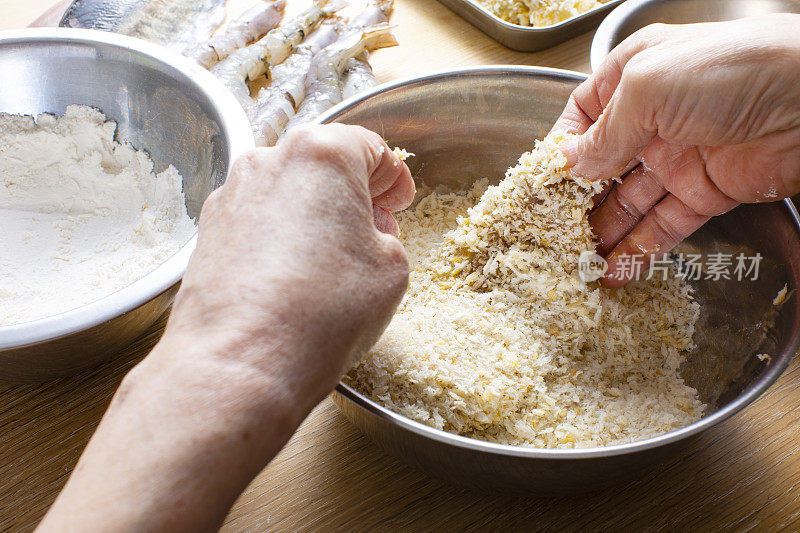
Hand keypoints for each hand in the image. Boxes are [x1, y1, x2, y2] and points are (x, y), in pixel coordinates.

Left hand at [167, 123, 413, 409]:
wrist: (239, 364)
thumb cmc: (320, 313)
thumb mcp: (392, 269)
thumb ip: (387, 234)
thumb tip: (368, 231)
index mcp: (322, 153)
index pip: (370, 147)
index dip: (394, 178)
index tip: (400, 201)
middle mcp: (268, 161)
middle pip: (323, 164)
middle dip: (352, 194)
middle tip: (373, 231)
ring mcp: (231, 195)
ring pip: (288, 192)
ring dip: (314, 216)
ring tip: (332, 262)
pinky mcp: (208, 231)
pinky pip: (258, 221)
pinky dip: (280, 237)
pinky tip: (294, 278)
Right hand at [553, 14, 799, 285]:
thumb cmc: (732, 71)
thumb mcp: (650, 87)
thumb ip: (605, 131)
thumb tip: (569, 165)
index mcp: (633, 78)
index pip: (582, 116)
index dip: (560, 150)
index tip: (540, 185)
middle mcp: (652, 117)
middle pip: (601, 166)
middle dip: (575, 201)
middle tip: (552, 235)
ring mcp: (678, 157)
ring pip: (628, 203)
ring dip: (602, 233)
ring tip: (575, 263)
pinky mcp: (705, 193)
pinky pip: (663, 226)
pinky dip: (638, 251)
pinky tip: (614, 272)